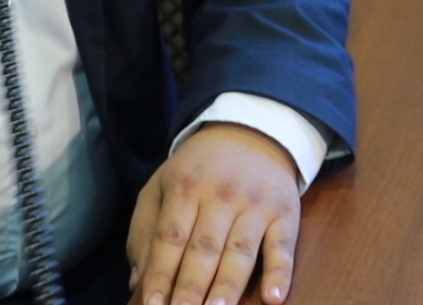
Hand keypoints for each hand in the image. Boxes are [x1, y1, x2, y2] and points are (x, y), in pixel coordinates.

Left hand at [127, 123, 301, 304]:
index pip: (170, 237)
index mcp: (185, 187)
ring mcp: (255, 204)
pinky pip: (283, 245)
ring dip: (228, 287)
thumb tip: (138, 281)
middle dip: (191, 288)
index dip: (161, 274)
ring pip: (240, 252)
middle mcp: (221, 195)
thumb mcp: (162, 185)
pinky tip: (274, 297)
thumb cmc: (198, 170)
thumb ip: (144, 230)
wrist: (251, 133)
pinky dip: (280, 271)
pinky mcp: (285, 213)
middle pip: (204, 249)